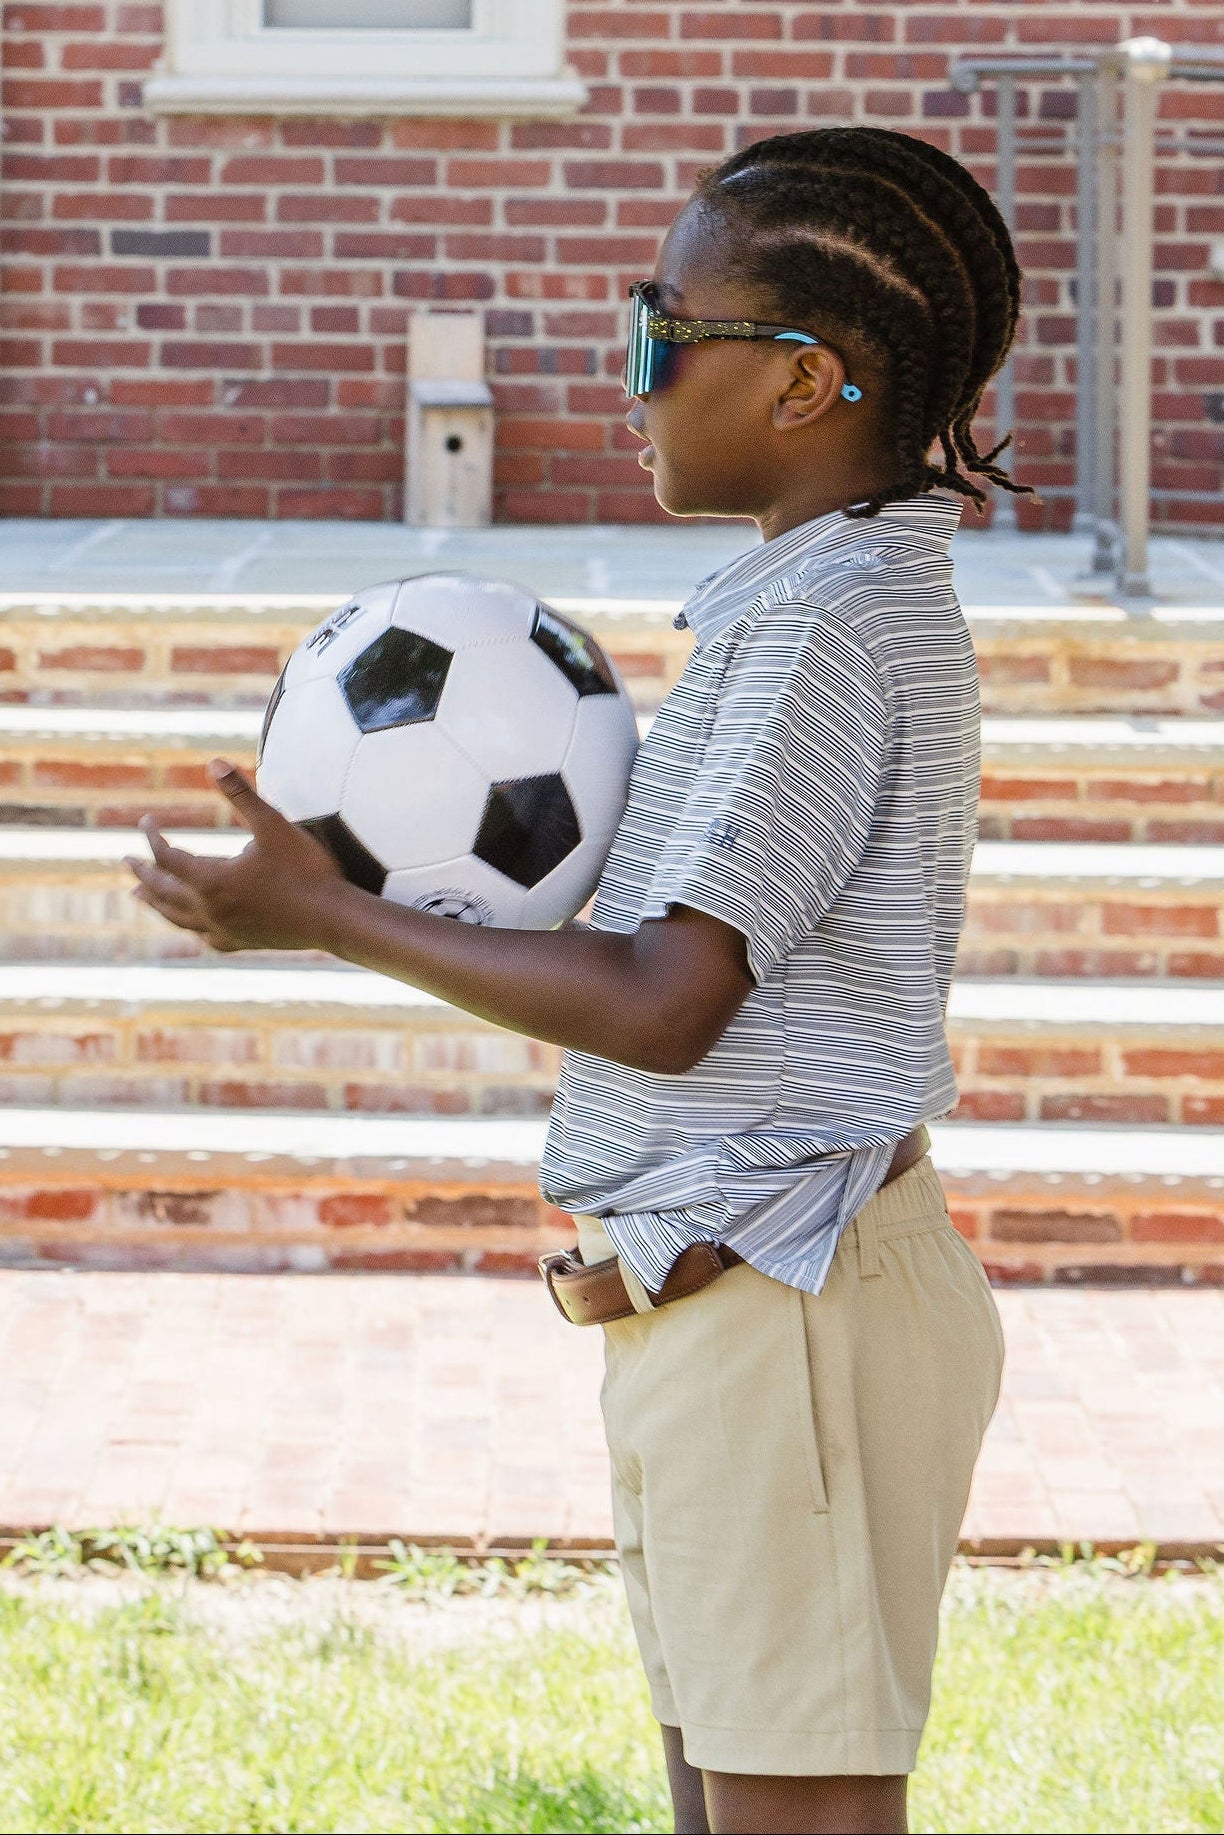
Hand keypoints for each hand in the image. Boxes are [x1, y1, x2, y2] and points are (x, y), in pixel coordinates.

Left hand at [125, 759, 348, 953]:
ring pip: (176, 917)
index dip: (152, 837)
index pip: (167, 857)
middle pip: (163, 890)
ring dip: (154, 903)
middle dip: (142, 873)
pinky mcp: (242, 942)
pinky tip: (193, 927)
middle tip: (126, 860)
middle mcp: (210, 908)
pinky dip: (190, 927)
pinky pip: (204, 936)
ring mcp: (224, 929)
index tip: (146, 822)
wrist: (334, 919)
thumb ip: (241, 794)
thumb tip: (213, 761)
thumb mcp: (274, 825)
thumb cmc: (306, 870)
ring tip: (138, 897)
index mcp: (212, 880)